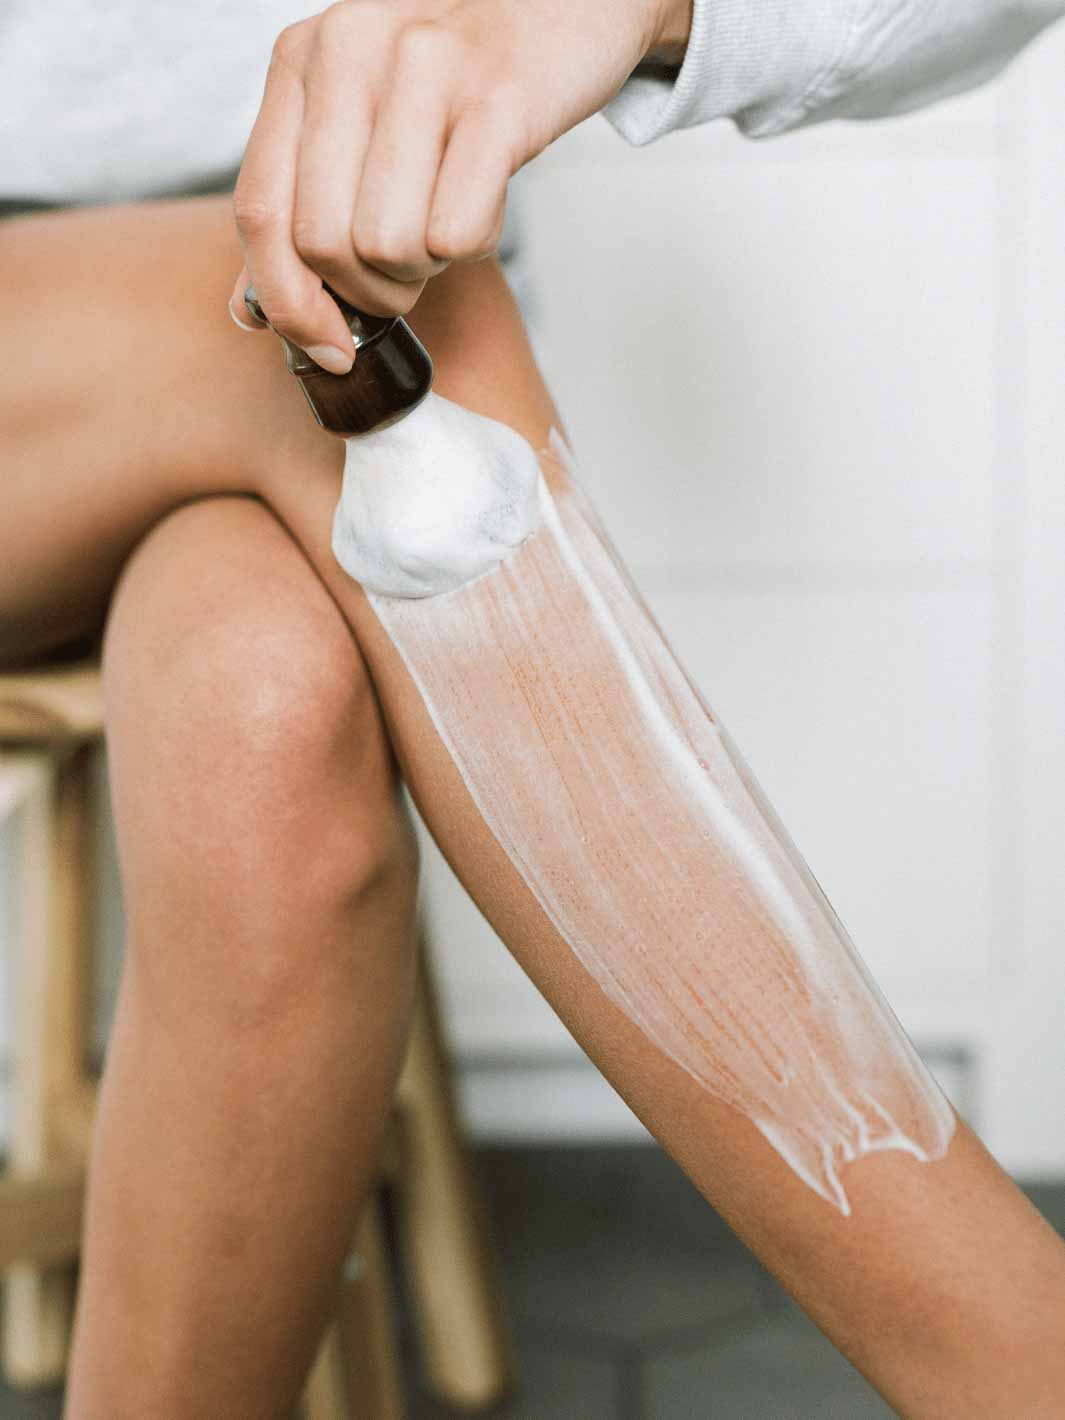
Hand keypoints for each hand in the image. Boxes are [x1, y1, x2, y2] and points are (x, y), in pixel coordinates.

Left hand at [229, 0, 691, 371]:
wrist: (562, 3)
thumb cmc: (458, 80)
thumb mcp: (362, 120)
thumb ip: (304, 202)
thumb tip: (255, 313)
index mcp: (301, 62)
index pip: (259, 211)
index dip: (288, 303)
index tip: (329, 347)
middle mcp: (348, 53)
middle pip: (324, 245)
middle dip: (371, 290)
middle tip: (408, 272)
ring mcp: (423, 69)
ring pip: (388, 246)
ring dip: (426, 267)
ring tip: (447, 222)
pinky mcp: (497, 99)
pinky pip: (457, 233)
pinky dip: (474, 245)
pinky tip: (485, 200)